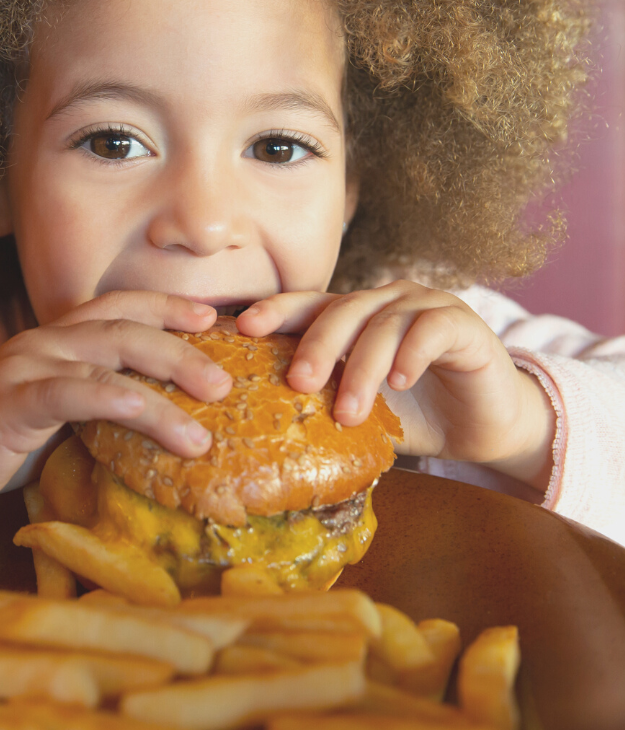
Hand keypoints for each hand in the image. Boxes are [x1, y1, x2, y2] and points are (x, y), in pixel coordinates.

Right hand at [0, 292, 232, 526]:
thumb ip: (91, 408)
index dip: (168, 307)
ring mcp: (27, 366)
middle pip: (128, 327)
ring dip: (166, 378)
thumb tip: (150, 423)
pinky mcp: (11, 401)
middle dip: (183, 346)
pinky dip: (115, 398)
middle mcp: (46, 342)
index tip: (214, 319)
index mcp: (56, 341)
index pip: (121, 309)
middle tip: (228, 379)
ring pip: (109, 355)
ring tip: (210, 410)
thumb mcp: (49, 419)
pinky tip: (149, 413)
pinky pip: (72, 392)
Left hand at [233, 281, 555, 493]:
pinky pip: (430, 329)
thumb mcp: (361, 410)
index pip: (309, 304)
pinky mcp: (462, 323)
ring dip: (363, 368)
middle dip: (316, 346)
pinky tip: (400, 382)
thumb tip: (263, 428)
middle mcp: (385, 302)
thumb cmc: (416, 415)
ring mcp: (424, 306)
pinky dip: (412, 354)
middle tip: (298, 383)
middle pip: (341, 310)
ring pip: (383, 324)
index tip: (245, 328)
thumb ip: (324, 405)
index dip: (278, 311)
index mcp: (354, 317)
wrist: (484, 427)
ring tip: (351, 411)